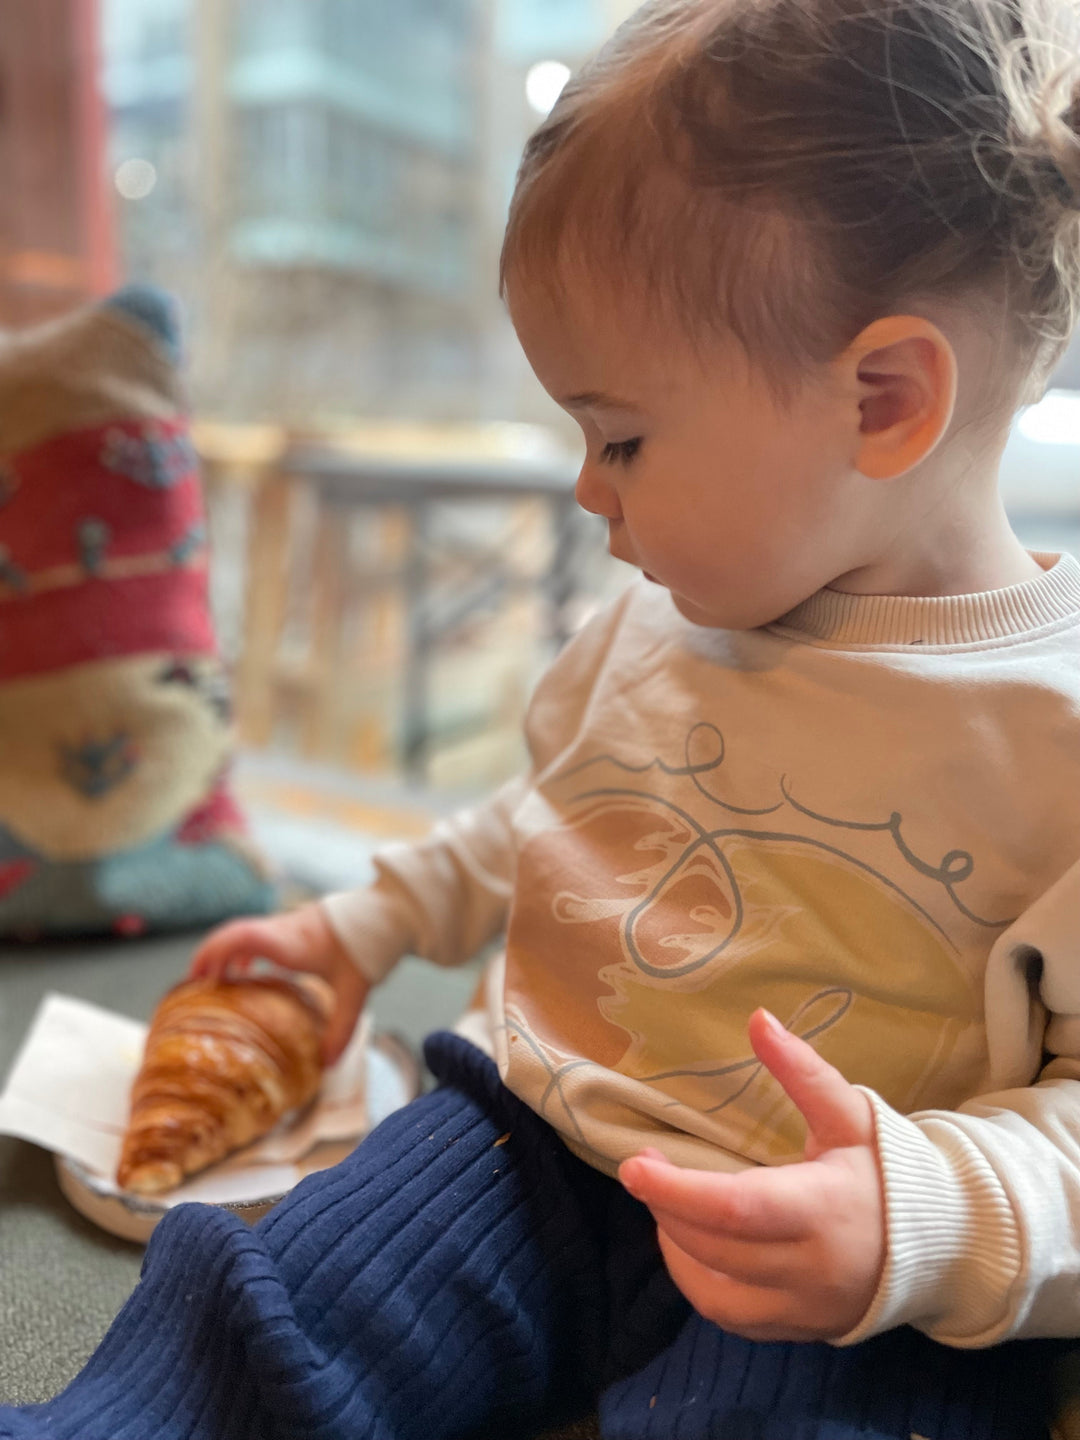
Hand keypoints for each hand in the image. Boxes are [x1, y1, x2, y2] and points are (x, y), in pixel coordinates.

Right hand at [189, 904, 369, 1064]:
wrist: (383, 914)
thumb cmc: (367, 947)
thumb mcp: (356, 991)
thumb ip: (341, 1029)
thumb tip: (326, 1065)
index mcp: (290, 943)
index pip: (242, 937)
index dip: (215, 953)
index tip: (202, 978)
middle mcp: (282, 929)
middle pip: (232, 934)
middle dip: (209, 957)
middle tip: (194, 986)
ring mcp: (287, 924)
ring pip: (243, 932)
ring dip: (225, 954)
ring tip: (215, 982)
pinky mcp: (294, 925)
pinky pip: (258, 935)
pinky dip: (244, 951)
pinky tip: (249, 971)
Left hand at [619, 1008, 885, 1342]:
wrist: (947, 1242)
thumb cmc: (889, 1170)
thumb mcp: (850, 1114)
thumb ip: (802, 1070)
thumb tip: (757, 1018)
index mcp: (825, 1209)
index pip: (736, 1208)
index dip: (677, 1191)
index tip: (635, 1165)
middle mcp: (812, 1268)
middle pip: (717, 1247)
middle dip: (667, 1207)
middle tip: (645, 1168)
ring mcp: (805, 1306)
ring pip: (716, 1292)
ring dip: (676, 1246)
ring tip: (666, 1204)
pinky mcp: (799, 1328)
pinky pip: (731, 1317)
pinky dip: (698, 1282)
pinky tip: (688, 1245)